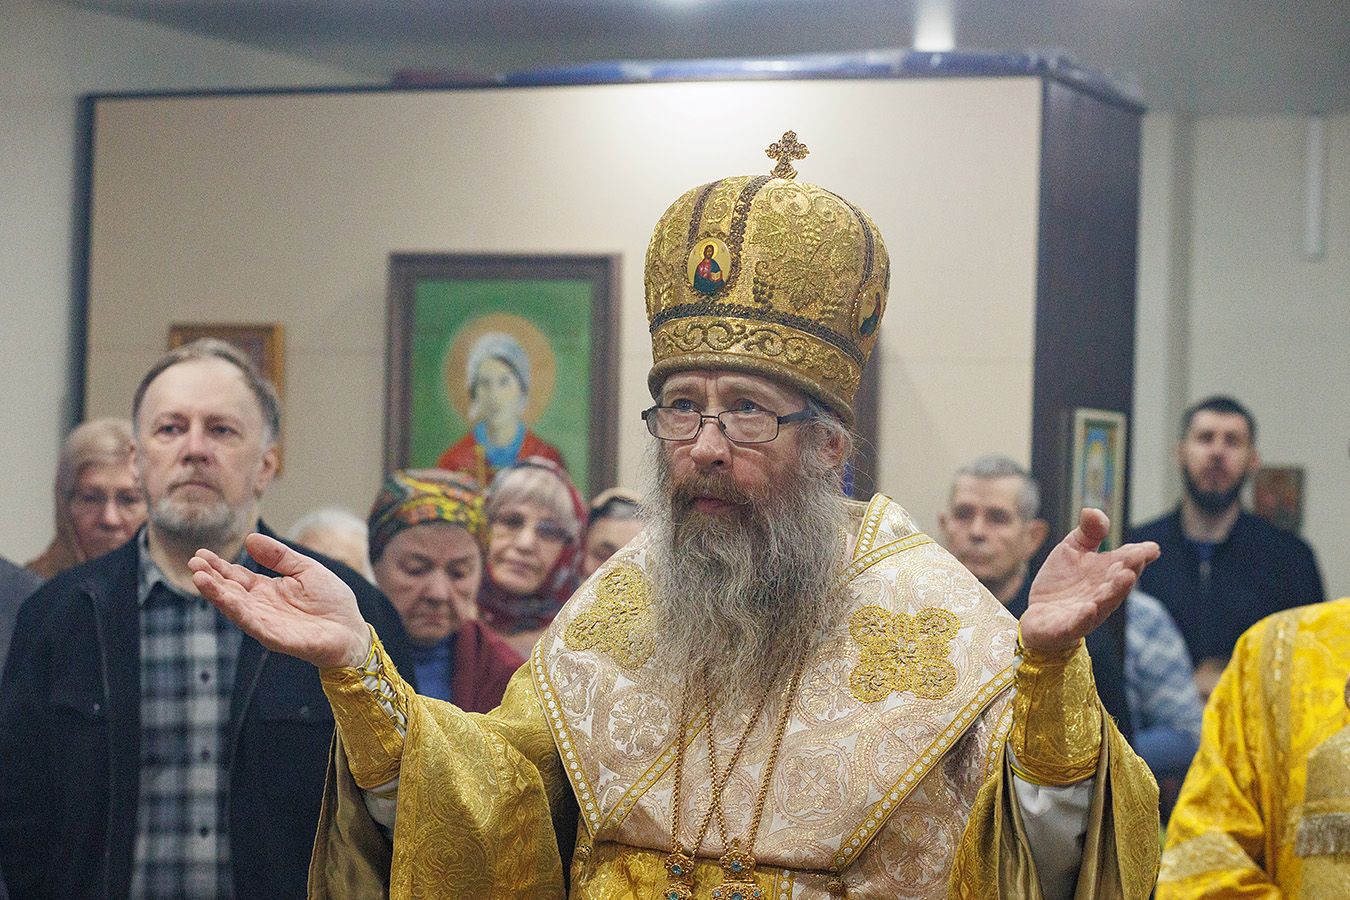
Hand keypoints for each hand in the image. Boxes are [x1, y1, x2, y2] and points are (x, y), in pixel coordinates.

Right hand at [189, 533, 371, 668]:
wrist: (351, 630)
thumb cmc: (331, 601)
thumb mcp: (305, 569)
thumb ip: (279, 556)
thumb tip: (250, 539)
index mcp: (267, 589)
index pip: (237, 577)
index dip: (219, 566)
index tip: (201, 554)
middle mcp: (262, 606)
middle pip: (231, 591)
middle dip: (211, 578)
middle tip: (194, 562)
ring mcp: (266, 623)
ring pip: (236, 607)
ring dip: (217, 594)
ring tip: (199, 578)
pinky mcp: (276, 638)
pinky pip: (253, 624)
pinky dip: (237, 612)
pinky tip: (224, 599)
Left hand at [1020, 509, 1159, 654]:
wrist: (1040, 616)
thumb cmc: (1062, 581)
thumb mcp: (1072, 549)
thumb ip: (1087, 532)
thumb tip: (1092, 511)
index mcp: (1107, 573)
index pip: (1126, 562)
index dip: (1139, 555)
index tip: (1151, 548)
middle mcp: (1102, 593)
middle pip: (1119, 582)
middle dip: (1129, 570)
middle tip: (1137, 558)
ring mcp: (1087, 612)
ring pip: (1104, 603)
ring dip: (1115, 591)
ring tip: (1126, 577)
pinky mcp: (1067, 627)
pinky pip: (1078, 623)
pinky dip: (1084, 617)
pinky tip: (1090, 607)